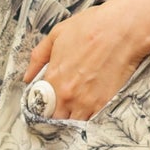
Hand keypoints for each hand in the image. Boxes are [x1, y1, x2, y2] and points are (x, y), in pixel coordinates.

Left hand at [22, 0, 146, 120]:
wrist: (122, 29)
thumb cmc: (91, 27)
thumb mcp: (57, 34)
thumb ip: (38, 57)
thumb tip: (27, 77)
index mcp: (53, 78)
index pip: (39, 105)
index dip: (42, 106)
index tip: (47, 103)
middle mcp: (67, 95)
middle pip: (55, 118)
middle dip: (56, 115)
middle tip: (61, 108)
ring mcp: (87, 102)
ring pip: (74, 123)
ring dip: (73, 118)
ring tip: (76, 109)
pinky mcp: (105, 104)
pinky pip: (93, 120)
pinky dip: (90, 118)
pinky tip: (91, 109)